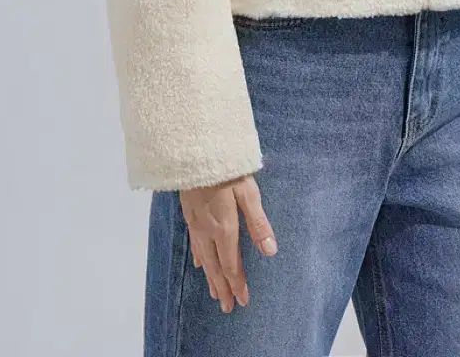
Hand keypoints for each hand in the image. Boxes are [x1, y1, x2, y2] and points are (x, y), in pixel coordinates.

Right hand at [180, 173, 278, 312]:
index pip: (231, 264)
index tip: (243, 301)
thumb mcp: (248, 192)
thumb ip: (258, 222)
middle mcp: (207, 230)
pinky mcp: (189, 213)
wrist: (194, 151)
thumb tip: (271, 251)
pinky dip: (199, 258)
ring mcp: (196, 222)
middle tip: (227, 308)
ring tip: (214, 294)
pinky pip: (194, 243)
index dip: (237, 283)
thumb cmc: (226, 168)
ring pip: (203, 258)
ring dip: (210, 278)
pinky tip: (199, 263)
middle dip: (222, 287)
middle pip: (215, 266)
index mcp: (224, 227)